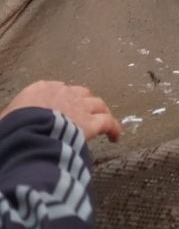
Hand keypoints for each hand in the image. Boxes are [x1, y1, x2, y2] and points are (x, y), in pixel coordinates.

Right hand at [0, 82, 120, 142]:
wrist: (27, 131)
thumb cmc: (12, 126)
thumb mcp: (5, 120)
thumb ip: (9, 120)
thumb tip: (6, 127)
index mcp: (39, 90)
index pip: (55, 90)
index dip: (61, 101)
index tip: (60, 111)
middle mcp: (62, 92)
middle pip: (80, 93)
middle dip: (83, 103)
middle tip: (84, 115)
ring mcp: (78, 106)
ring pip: (97, 104)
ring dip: (101, 112)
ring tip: (103, 122)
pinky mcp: (90, 122)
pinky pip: (108, 122)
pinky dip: (114, 128)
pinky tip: (116, 137)